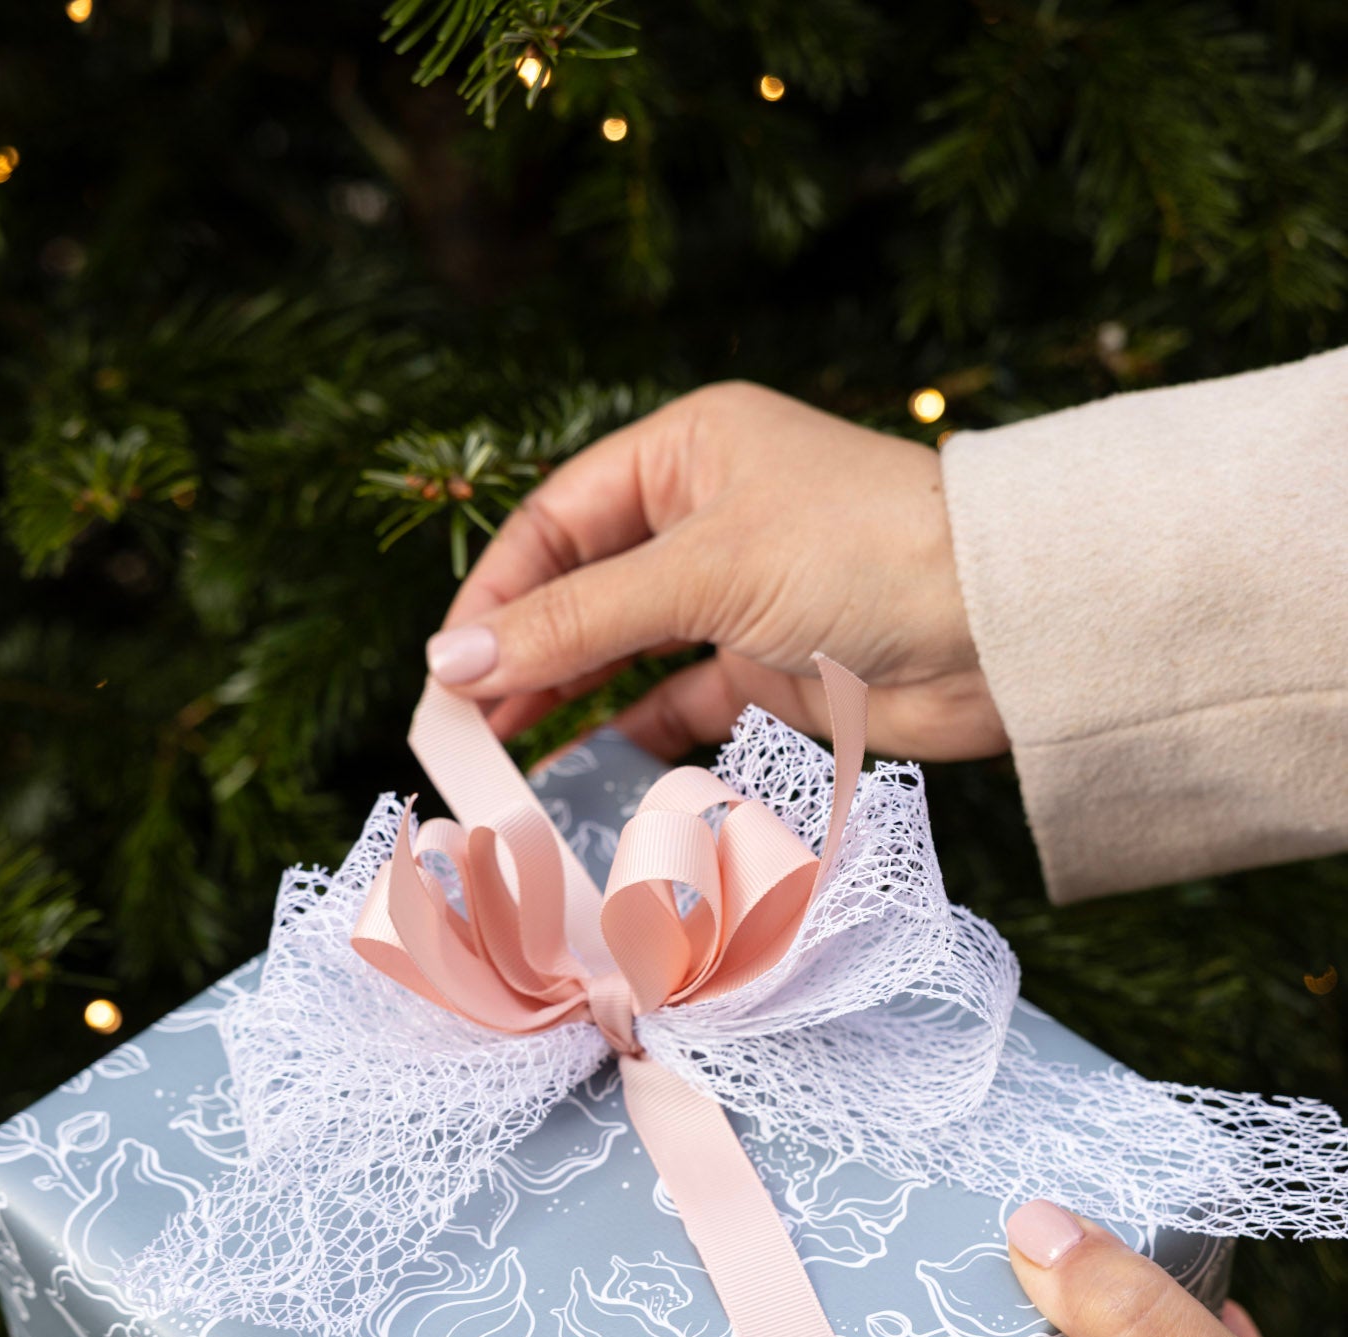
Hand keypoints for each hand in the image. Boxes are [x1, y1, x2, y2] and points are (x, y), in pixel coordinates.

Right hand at [427, 382, 1003, 761]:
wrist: (1005, 628)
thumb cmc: (864, 554)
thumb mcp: (704, 573)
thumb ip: (578, 621)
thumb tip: (456, 659)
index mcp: (687, 450)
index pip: (556, 520)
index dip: (496, 592)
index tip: (447, 665)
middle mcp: (705, 515)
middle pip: (580, 587)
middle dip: (519, 652)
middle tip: (459, 724)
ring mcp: (735, 595)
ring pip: (621, 650)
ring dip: (563, 699)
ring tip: (502, 755)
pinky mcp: (767, 667)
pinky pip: (674, 702)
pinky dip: (629, 736)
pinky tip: (579, 770)